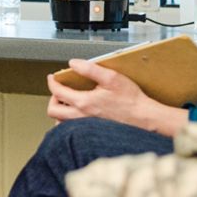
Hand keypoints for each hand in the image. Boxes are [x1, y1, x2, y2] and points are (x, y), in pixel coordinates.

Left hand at [46, 59, 187, 136]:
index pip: (57, 92)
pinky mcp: (92, 133)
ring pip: (60, 123)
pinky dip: (67, 123)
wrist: (145, 119)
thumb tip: (73, 63)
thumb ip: (90, 69)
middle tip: (59, 91)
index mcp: (84, 102)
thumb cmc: (131, 100)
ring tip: (66, 102)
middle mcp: (81, 117)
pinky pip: (71, 131)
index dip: (52, 82)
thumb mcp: (112, 78)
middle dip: (52, 98)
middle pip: (53, 110)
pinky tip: (76, 115)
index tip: (53, 78)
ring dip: (60, 111)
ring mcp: (86, 127)